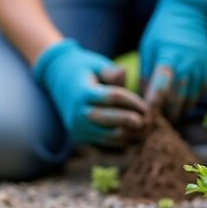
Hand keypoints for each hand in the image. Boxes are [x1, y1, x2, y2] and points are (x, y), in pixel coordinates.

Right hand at [33, 39, 147, 146]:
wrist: (57, 80)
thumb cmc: (85, 69)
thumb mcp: (97, 64)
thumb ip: (111, 71)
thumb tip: (123, 74)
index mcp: (82, 92)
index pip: (113, 98)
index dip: (133, 102)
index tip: (148, 106)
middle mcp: (78, 113)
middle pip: (110, 120)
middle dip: (132, 122)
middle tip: (149, 122)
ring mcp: (78, 127)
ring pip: (109, 136)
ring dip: (130, 135)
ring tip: (146, 130)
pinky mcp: (80, 137)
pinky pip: (105, 143)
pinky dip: (122, 141)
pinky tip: (135, 135)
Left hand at [139, 0, 206, 120]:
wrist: (189, 13)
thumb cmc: (162, 30)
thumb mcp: (148, 48)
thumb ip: (147, 74)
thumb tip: (143, 98)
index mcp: (169, 58)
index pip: (161, 87)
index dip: (152, 104)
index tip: (144, 115)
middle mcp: (188, 66)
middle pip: (178, 99)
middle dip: (166, 114)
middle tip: (153, 122)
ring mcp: (200, 69)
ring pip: (190, 100)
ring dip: (178, 110)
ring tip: (165, 117)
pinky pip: (199, 94)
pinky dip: (189, 102)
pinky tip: (179, 104)